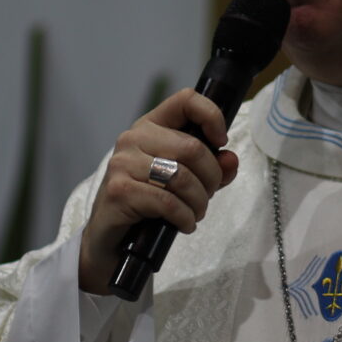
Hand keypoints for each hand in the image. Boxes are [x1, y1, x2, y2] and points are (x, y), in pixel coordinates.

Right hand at [77, 89, 239, 294]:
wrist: (110, 241)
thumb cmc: (147, 205)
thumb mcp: (183, 182)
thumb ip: (211, 168)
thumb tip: (231, 160)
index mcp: (149, 126)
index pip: (185, 99)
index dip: (211, 116)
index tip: (221, 143)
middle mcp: (132, 138)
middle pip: (192, 148)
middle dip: (211, 178)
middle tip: (206, 197)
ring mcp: (122, 164)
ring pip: (182, 177)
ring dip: (199, 202)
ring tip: (195, 214)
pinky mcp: (119, 191)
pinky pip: (167, 202)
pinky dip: (185, 217)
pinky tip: (185, 224)